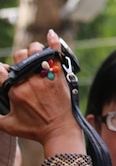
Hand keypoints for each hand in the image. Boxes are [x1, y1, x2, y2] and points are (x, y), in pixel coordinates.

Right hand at [0, 30, 78, 149]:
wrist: (60, 131)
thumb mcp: (7, 125)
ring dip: (33, 51)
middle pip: (18, 56)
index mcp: (14, 91)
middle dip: (18, 59)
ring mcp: (46, 77)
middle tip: (23, 68)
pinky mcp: (60, 75)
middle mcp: (29, 81)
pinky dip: (54, 42)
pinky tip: (51, 34)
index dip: (0, 69)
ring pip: (35, 51)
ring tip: (35, 57)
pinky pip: (57, 54)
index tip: (3, 72)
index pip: (0, 70)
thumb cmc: (34, 130)